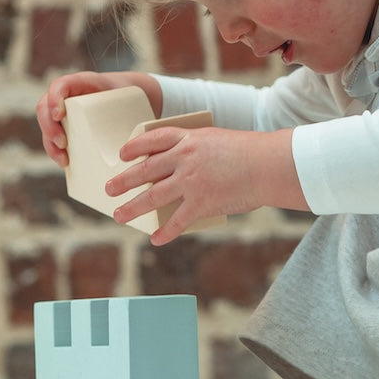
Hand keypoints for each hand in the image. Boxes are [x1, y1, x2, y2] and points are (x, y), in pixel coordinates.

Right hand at [36, 71, 162, 167]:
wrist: (132, 95)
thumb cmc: (130, 94)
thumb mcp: (131, 93)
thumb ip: (132, 103)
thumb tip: (138, 131)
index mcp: (81, 82)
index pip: (59, 85)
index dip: (54, 98)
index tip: (59, 115)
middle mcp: (68, 95)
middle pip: (45, 107)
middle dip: (49, 127)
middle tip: (62, 144)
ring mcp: (65, 110)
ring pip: (47, 124)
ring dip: (50, 142)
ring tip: (63, 159)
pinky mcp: (67, 124)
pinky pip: (53, 135)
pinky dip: (54, 149)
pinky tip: (64, 162)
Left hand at [106, 125, 306, 244]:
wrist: (269, 165)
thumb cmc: (251, 153)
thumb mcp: (218, 141)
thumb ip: (199, 152)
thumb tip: (183, 172)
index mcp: (189, 139)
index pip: (153, 139)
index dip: (135, 147)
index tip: (123, 155)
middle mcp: (184, 158)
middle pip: (145, 170)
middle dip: (123, 181)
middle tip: (109, 189)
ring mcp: (190, 180)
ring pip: (152, 196)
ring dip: (132, 208)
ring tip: (119, 215)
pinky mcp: (201, 202)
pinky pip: (177, 220)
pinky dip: (165, 232)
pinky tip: (156, 239)